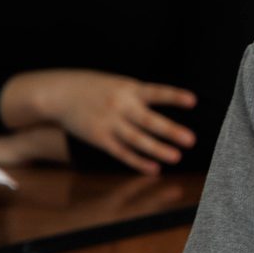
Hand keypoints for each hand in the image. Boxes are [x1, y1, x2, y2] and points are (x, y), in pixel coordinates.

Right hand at [3, 69, 197, 173]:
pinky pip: (121, 152)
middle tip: (191, 139)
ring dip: (157, 149)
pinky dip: (138, 161)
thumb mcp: (119, 83)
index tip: (193, 100)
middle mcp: (120, 105)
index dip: (174, 96)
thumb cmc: (97, 88)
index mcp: (129, 89)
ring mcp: (109, 122)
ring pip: (136, 139)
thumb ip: (140, 94)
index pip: (156, 92)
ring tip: (176, 157)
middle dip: (170, 130)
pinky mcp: (99, 137)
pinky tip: (154, 169)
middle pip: (148, 120)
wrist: (60, 92)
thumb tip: (169, 101)